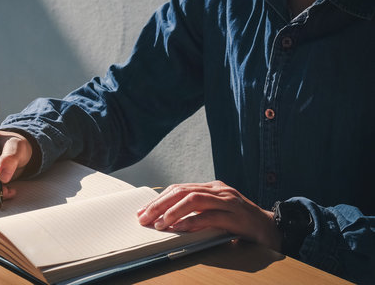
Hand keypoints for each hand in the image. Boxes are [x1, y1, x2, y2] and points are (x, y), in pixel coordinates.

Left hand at [137, 181, 281, 250]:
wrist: (272, 228)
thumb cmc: (241, 222)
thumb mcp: (216, 212)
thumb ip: (197, 211)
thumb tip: (167, 218)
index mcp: (211, 187)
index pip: (179, 188)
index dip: (159, 199)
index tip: (143, 211)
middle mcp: (218, 190)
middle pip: (183, 191)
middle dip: (160, 204)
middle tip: (144, 217)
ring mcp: (228, 201)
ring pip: (194, 200)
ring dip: (173, 212)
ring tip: (159, 223)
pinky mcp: (237, 216)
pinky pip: (210, 217)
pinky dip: (192, 222)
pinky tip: (180, 228)